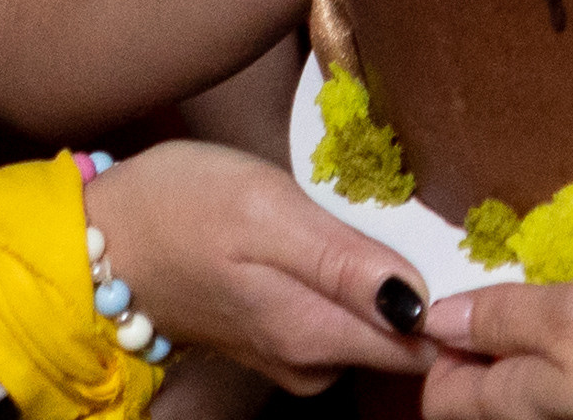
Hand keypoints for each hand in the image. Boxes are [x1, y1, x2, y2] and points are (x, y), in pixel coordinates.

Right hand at [89, 143, 432, 390]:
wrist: (104, 241)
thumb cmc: (181, 208)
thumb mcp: (265, 212)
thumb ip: (343, 262)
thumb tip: (423, 302)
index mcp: (316, 334)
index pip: (422, 344)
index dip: (456, 298)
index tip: (469, 242)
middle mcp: (314, 363)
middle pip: (406, 336)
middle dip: (428, 281)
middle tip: (428, 208)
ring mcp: (296, 356)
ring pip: (376, 324)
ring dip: (392, 274)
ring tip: (390, 210)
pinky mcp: (281, 338)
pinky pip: (344, 316)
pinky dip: (358, 278)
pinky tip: (348, 233)